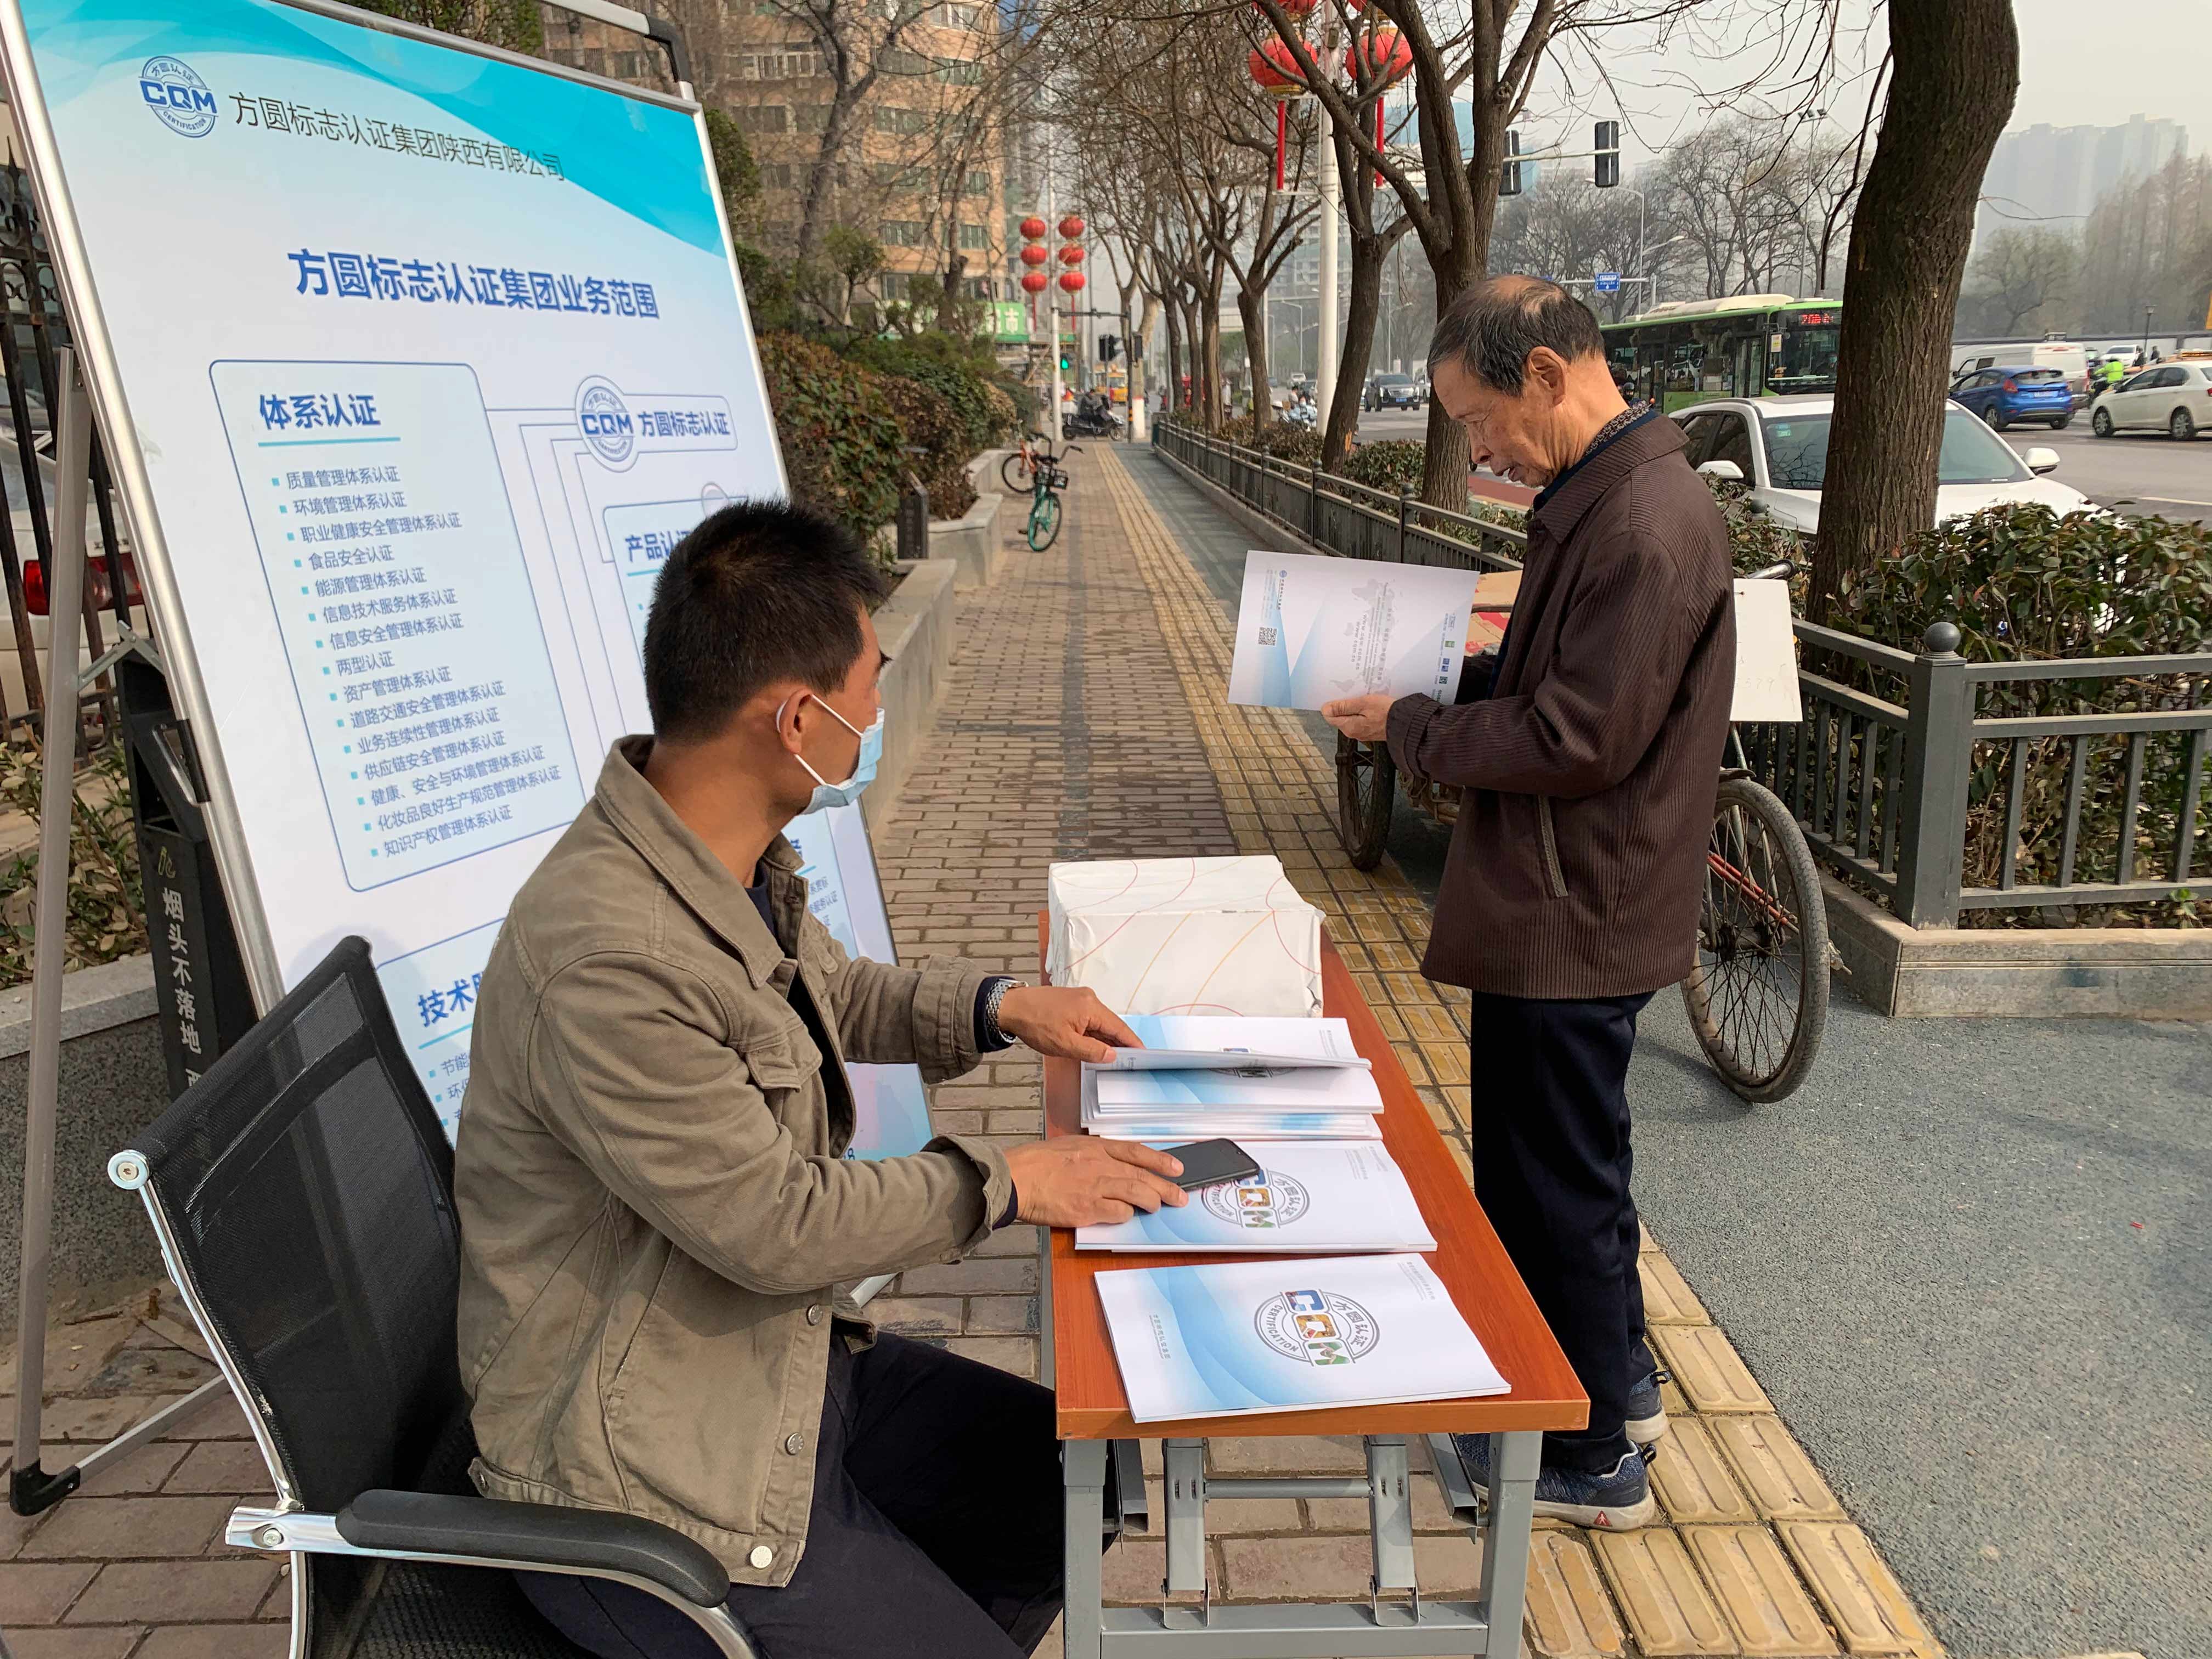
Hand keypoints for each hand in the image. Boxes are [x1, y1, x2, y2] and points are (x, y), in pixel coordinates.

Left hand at [996, 985, 1141, 1063]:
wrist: (1011, 1007)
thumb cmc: (1035, 1024)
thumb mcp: (1065, 1044)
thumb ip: (1091, 1051)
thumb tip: (1112, 1055)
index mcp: (1091, 1007)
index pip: (1118, 1027)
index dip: (1132, 1042)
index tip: (1144, 1054)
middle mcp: (1089, 999)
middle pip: (1111, 1024)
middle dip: (1119, 1042)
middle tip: (1131, 1060)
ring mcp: (1080, 998)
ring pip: (1100, 1022)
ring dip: (1105, 1038)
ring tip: (1113, 1056)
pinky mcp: (1071, 1002)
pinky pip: (1089, 1018)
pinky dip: (1094, 1032)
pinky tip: (1094, 1044)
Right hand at [1005, 1136, 1187, 1226]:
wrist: (1017, 1178)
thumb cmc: (1036, 1162)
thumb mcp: (1069, 1146)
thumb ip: (1092, 1155)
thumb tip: (1112, 1166)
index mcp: (1095, 1147)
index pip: (1136, 1151)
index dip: (1160, 1160)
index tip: (1176, 1167)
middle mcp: (1100, 1164)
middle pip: (1142, 1175)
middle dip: (1166, 1187)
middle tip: (1180, 1197)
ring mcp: (1095, 1186)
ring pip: (1136, 1193)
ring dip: (1151, 1202)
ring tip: (1157, 1207)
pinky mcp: (1087, 1209)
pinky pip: (1118, 1213)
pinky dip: (1125, 1215)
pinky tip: (1125, 1216)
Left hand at [1321, 692, 1394, 743]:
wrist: (1406, 723)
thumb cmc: (1387, 712)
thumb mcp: (1363, 703)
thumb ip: (1343, 707)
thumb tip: (1326, 709)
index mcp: (1349, 726)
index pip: (1329, 716)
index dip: (1332, 704)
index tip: (1340, 696)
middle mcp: (1353, 732)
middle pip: (1339, 717)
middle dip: (1344, 705)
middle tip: (1354, 695)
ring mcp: (1362, 733)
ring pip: (1350, 718)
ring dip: (1354, 708)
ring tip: (1364, 699)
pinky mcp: (1370, 731)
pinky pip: (1360, 720)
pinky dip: (1362, 712)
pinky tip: (1370, 706)